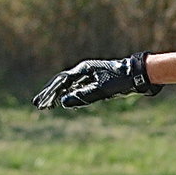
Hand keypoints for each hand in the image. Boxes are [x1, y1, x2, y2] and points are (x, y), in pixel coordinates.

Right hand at [32, 52, 161, 108]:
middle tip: (38, 104)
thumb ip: (83, 95)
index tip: (42, 103)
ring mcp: (90, 75)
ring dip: (58, 95)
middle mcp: (84, 71)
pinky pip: (79, 88)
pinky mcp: (96, 81)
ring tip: (47, 105)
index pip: (62, 82)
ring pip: (70, 86)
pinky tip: (65, 102)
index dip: (51, 93)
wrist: (137, 75)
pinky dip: (70, 95)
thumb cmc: (120, 80)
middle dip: (50, 94)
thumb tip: (64, 102)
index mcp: (84, 69)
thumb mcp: (101, 90)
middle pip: (62, 83)